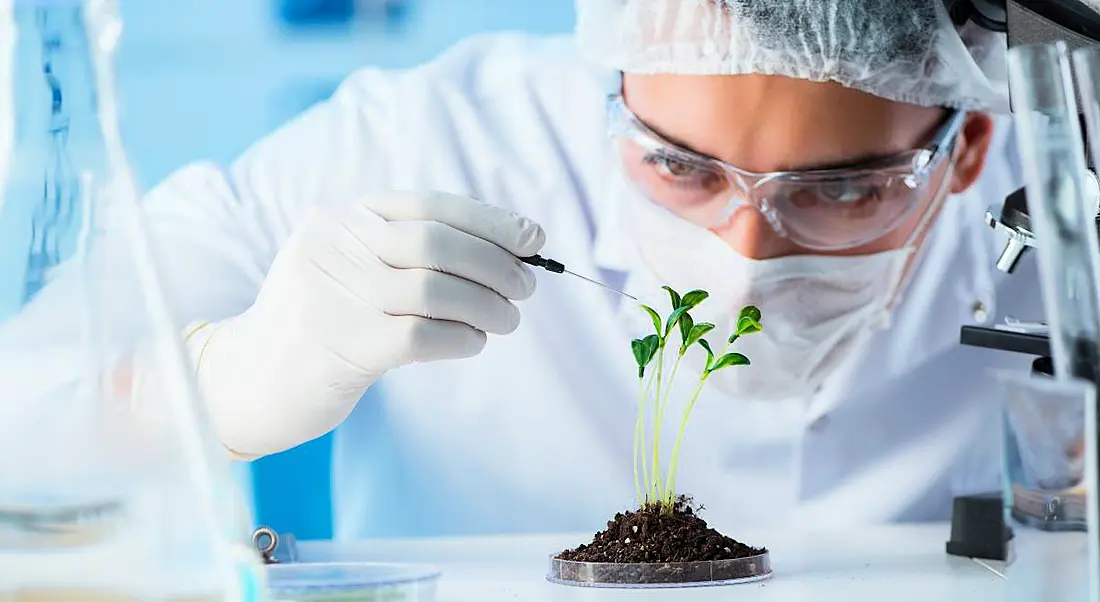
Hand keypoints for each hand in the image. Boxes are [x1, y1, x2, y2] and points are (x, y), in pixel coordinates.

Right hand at [189, 191, 544, 457]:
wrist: (246, 381)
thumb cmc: (319, 322)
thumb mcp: (350, 268)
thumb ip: (409, 251)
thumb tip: (508, 248)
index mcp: (342, 218)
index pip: (431, 206)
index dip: (490, 221)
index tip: (533, 239)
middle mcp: (335, 246)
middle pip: (437, 243)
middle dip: (496, 263)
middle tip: (526, 287)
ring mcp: (335, 295)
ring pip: (436, 289)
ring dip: (488, 305)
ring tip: (506, 320)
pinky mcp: (343, 345)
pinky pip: (423, 334)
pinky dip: (462, 337)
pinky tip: (472, 342)